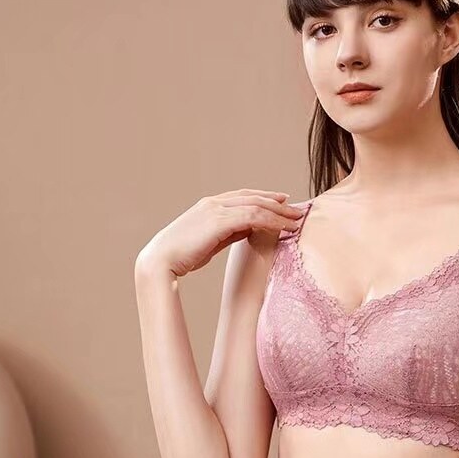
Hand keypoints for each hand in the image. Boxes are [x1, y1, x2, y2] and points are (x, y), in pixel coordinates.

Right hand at [134, 189, 305, 279]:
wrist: (161, 261)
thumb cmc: (181, 256)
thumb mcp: (209, 241)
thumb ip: (228, 232)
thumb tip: (248, 229)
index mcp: (209, 205)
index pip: (243, 196)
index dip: (264, 197)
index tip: (282, 201)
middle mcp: (213, 203)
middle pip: (253, 197)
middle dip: (278, 203)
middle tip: (297, 210)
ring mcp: (216, 210)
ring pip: (256, 205)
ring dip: (279, 212)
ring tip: (296, 220)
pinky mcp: (219, 221)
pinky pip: (253, 217)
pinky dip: (272, 221)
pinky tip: (284, 228)